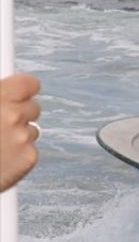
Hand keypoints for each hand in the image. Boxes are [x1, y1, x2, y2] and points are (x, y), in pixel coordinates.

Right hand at [0, 74, 40, 193]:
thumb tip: (3, 92)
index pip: (29, 84)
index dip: (23, 90)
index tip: (19, 95)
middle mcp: (13, 115)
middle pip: (33, 108)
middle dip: (19, 114)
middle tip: (0, 124)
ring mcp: (22, 137)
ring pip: (30, 130)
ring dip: (17, 135)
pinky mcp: (28, 158)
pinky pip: (29, 150)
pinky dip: (17, 155)